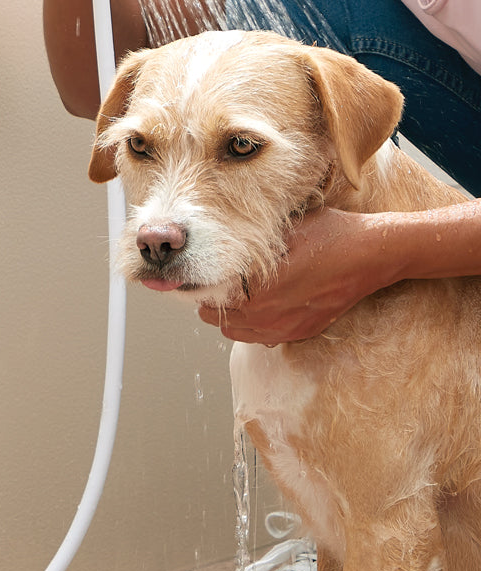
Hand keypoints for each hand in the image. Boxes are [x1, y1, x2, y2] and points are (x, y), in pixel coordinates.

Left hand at [197, 209, 384, 344]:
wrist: (370, 255)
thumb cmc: (327, 235)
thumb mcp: (280, 232)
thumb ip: (246, 248)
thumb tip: (216, 250)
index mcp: (253, 289)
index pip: (206, 295)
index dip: (201, 283)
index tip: (200, 274)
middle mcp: (263, 315)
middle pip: (213, 317)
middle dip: (212, 300)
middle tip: (220, 282)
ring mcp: (282, 328)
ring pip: (234, 332)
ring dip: (230, 315)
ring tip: (239, 294)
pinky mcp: (298, 334)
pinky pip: (260, 339)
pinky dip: (253, 326)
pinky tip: (263, 305)